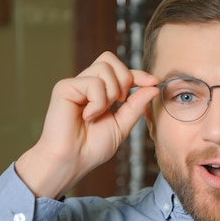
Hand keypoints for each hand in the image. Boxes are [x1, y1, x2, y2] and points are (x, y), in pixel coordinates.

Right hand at [16, 51, 160, 198]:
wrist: (73, 161)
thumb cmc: (92, 148)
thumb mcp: (122, 125)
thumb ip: (136, 105)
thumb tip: (154, 86)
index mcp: (100, 92)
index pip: (121, 71)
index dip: (138, 73)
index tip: (154, 82)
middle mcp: (87, 85)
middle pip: (110, 59)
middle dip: (124, 79)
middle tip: (119, 102)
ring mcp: (75, 84)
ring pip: (104, 68)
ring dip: (111, 92)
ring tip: (100, 112)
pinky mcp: (65, 87)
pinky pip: (93, 82)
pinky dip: (97, 102)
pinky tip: (87, 116)